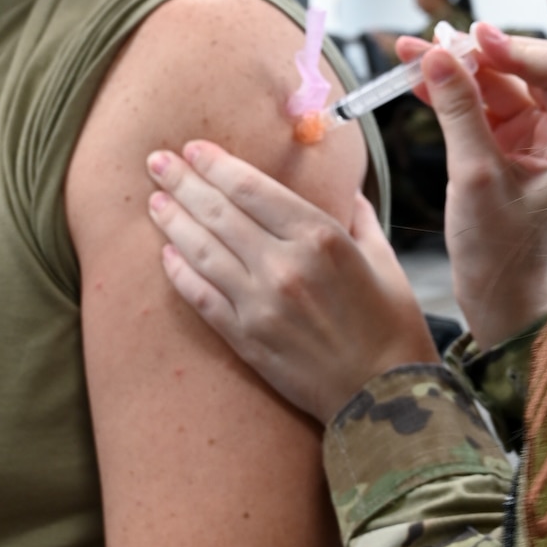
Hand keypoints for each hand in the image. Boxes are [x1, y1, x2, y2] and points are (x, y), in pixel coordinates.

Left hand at [146, 141, 438, 422]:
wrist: (385, 397)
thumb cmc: (392, 327)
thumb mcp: (385, 261)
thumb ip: (358, 219)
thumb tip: (346, 190)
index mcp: (321, 237)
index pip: (251, 188)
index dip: (216, 164)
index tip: (194, 148)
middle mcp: (285, 265)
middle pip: (218, 212)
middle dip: (182, 182)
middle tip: (156, 162)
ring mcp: (260, 304)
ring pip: (202, 251)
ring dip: (173, 221)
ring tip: (153, 201)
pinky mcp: (245, 339)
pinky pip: (201, 296)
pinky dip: (180, 272)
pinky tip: (165, 254)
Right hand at [402, 24, 546, 348]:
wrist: (499, 296)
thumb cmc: (500, 251)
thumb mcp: (475, 178)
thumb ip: (458, 112)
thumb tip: (435, 57)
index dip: (518, 49)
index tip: (473, 40)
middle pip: (526, 71)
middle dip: (478, 54)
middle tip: (432, 44)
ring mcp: (536, 138)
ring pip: (497, 85)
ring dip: (455, 70)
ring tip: (410, 53)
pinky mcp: (509, 147)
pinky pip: (481, 107)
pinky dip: (452, 94)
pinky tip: (418, 81)